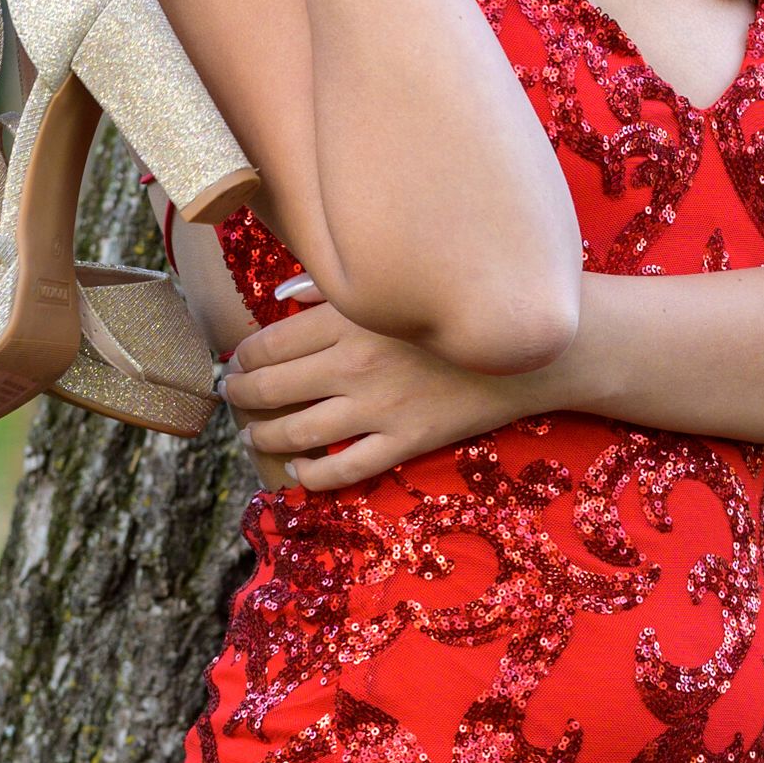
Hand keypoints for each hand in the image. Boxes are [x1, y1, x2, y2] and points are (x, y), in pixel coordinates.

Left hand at [219, 282, 535, 491]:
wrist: (529, 349)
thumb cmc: (460, 309)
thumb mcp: (396, 287)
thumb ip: (336, 291)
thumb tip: (282, 300)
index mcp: (348, 320)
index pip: (268, 345)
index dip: (242, 359)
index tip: (237, 364)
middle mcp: (355, 364)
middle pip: (271, 388)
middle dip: (242, 398)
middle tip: (234, 399)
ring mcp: (379, 407)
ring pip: (297, 432)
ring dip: (264, 438)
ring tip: (254, 436)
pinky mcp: (406, 441)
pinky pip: (344, 470)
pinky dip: (310, 475)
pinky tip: (300, 469)